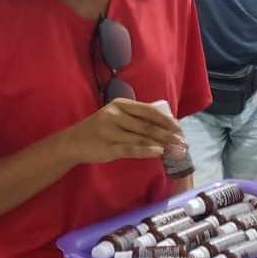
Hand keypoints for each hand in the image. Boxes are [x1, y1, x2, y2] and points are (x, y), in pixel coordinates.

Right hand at [64, 99, 181, 164]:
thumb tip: (165, 124)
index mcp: (121, 105)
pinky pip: (131, 148)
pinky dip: (146, 150)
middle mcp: (116, 115)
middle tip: (184, 143)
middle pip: (148, 125)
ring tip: (176, 150)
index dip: (166, 120)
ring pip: (142, 137)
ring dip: (162, 144)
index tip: (180, 128)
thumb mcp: (116, 117)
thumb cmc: (100, 130)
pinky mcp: (108, 146)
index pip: (149, 111)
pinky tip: (159, 152)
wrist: (72, 142)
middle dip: (169, 135)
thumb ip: (137, 118)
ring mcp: (111, 131)